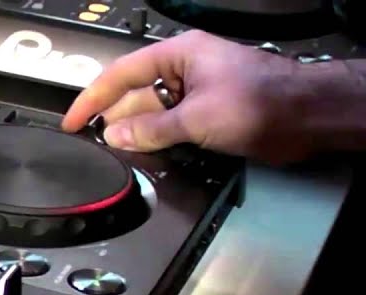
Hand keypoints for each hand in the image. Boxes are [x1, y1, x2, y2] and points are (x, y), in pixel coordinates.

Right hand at [60, 31, 314, 163]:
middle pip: (134, 95)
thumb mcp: (196, 118)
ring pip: (152, 114)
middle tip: (94, 143)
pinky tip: (147, 153)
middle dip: (115, 119)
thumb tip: (116, 136)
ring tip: (119, 152)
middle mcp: (186, 70)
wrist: (307, 117)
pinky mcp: (208, 114)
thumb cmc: (264, 101)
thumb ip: (150, 129)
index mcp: (180, 54)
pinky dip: (157, 140)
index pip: (120, 73)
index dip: (91, 98)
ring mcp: (197, 93)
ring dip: (137, 133)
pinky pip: (171, 126)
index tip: (72, 120)